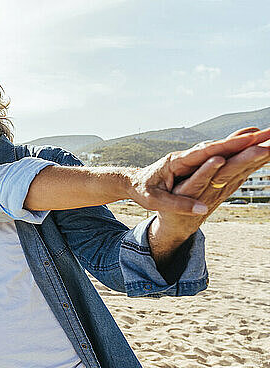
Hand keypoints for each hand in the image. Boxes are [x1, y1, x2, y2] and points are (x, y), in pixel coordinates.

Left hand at [128, 127, 269, 217]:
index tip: (250, 140)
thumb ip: (177, 204)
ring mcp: (191, 158)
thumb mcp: (154, 201)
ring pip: (220, 148)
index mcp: (177, 162)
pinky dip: (234, 148)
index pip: (206, 152)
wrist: (132, 181)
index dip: (228, 146)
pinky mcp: (195, 162)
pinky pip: (217, 153)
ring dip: (242, 142)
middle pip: (219, 146)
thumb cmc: (142, 191)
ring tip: (267, 137)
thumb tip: (202, 210)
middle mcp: (187, 156)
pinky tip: (250, 145)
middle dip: (244, 140)